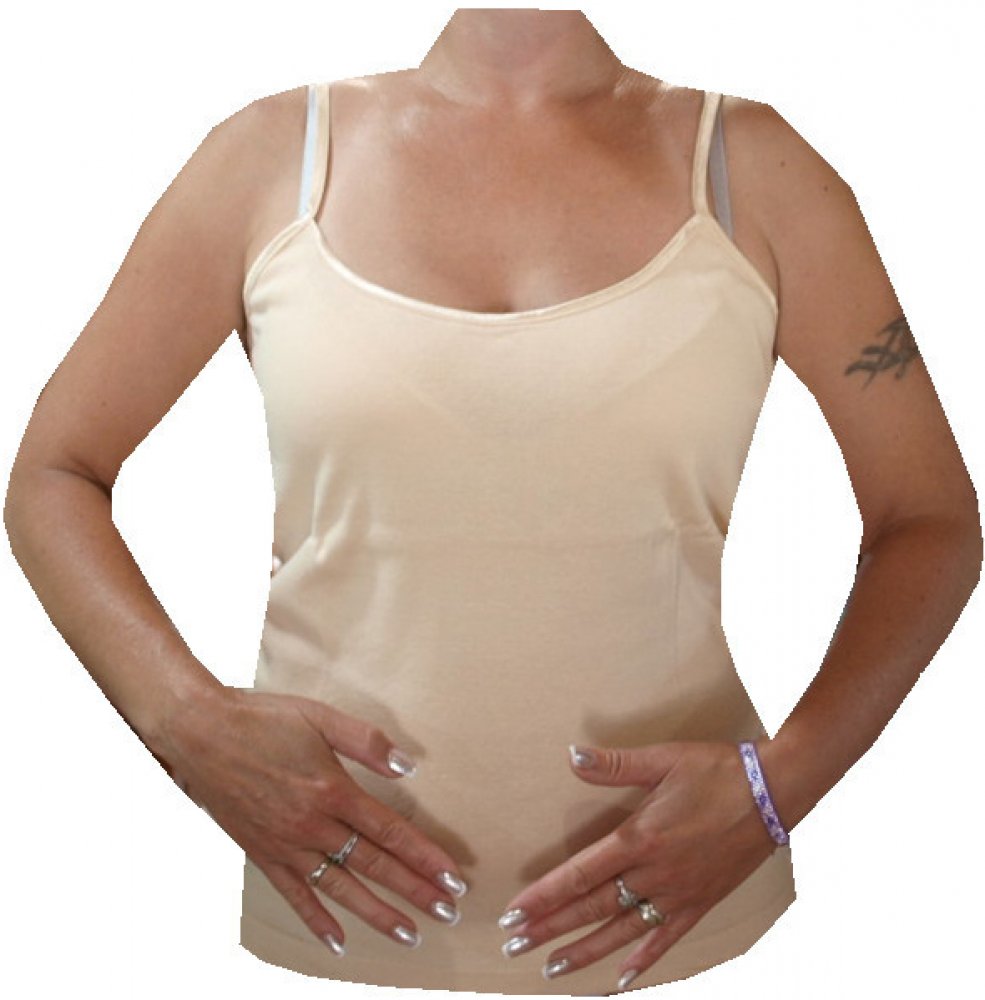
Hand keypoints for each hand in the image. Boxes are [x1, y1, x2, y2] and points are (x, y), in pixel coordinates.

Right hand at [158, 685, 468, 953]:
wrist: (200, 733)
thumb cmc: (262, 719)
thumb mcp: (320, 716)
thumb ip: (366, 741)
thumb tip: (409, 765)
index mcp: (333, 791)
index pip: (391, 832)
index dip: (426, 857)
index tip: (454, 878)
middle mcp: (313, 826)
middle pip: (374, 866)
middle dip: (415, 890)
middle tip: (449, 912)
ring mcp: (287, 845)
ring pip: (341, 889)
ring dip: (378, 914)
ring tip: (409, 935)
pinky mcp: (263, 854)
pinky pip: (294, 896)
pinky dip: (316, 921)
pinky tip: (337, 942)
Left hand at [496, 739, 778, 990]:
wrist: (774, 793)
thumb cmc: (716, 770)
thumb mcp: (663, 759)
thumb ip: (614, 764)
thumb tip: (571, 755)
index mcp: (639, 838)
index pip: (579, 876)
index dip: (543, 897)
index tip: (512, 915)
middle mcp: (655, 873)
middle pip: (591, 909)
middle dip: (550, 930)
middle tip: (514, 946)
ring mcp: (678, 893)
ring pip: (622, 932)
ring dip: (585, 953)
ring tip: (552, 970)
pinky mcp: (701, 902)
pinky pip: (666, 939)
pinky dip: (642, 962)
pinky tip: (622, 980)